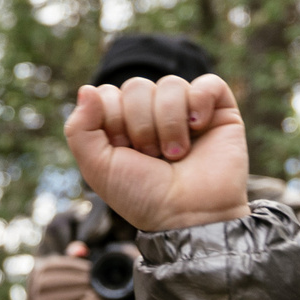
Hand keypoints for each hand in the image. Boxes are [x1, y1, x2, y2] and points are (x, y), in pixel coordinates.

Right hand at [24, 255, 90, 299]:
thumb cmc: (76, 289)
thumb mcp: (75, 272)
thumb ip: (76, 259)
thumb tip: (80, 249)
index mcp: (35, 273)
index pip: (49, 266)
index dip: (71, 265)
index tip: (90, 268)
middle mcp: (29, 290)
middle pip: (44, 283)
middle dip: (71, 281)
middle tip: (92, 282)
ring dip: (71, 295)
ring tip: (91, 293)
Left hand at [63, 75, 250, 232]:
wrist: (187, 215)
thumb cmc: (142, 195)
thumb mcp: (97, 167)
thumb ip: (80, 129)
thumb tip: (86, 89)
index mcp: (121, 122)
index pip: (107, 93)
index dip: (113, 121)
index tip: (124, 152)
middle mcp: (152, 113)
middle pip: (136, 86)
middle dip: (140, 126)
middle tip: (152, 156)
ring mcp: (185, 110)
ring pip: (170, 84)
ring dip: (169, 124)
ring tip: (176, 154)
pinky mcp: (219, 111)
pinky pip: (208, 83)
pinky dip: (200, 103)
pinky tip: (198, 128)